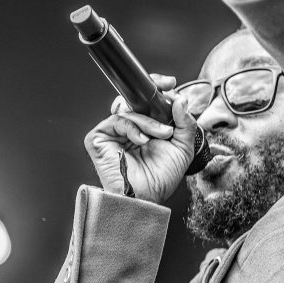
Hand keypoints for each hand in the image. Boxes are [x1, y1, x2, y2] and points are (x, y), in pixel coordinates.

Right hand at [84, 74, 197, 204]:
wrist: (146, 198)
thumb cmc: (160, 179)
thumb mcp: (183, 148)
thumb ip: (185, 122)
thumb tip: (180, 99)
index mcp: (146, 127)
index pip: (147, 100)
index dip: (156, 88)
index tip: (170, 84)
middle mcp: (129, 127)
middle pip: (135, 98)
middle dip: (152, 94)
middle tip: (166, 96)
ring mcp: (113, 132)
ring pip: (129, 110)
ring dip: (149, 121)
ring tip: (161, 135)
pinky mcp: (99, 138)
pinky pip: (116, 120)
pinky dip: (133, 128)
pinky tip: (143, 141)